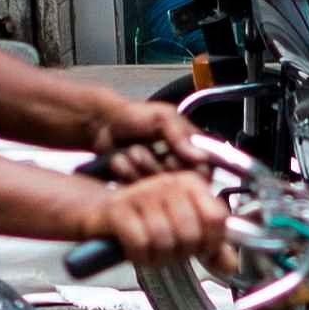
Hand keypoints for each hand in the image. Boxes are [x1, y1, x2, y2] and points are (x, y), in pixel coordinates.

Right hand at [78, 167, 239, 272]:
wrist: (101, 213)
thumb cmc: (144, 220)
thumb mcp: (182, 231)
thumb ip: (210, 247)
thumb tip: (232, 264)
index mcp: (190, 183)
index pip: (217, 218)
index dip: (211, 242)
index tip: (201, 247)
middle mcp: (167, 183)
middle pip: (191, 234)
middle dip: (182, 253)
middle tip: (171, 250)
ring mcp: (141, 194)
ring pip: (165, 241)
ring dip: (159, 257)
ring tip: (153, 251)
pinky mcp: (118, 210)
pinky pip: (140, 244)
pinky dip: (140, 256)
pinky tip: (137, 251)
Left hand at [83, 85, 207, 180]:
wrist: (104, 123)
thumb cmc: (136, 116)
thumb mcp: (162, 117)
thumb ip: (181, 135)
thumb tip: (201, 157)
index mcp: (191, 150)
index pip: (204, 173)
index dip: (187, 169)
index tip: (170, 156)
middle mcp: (177, 168)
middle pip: (178, 184)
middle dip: (157, 166)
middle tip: (142, 149)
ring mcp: (157, 180)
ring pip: (157, 189)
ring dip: (140, 167)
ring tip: (131, 151)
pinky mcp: (139, 189)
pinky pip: (138, 193)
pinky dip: (126, 174)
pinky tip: (120, 160)